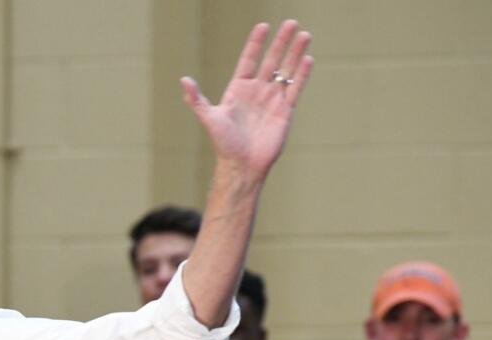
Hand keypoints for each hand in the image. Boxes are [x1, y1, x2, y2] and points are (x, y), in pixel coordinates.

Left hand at [181, 20, 313, 177]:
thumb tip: (183, 79)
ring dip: (295, 53)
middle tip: (292, 23)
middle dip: (281, 42)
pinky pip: (295, 89)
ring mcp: (272, 100)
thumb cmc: (223, 143)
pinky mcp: (285, 111)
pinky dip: (302, 75)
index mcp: (238, 89)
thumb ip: (196, 99)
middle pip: (272, 60)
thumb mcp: (209, 118)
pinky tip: (307, 59)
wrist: (242, 165)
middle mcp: (257, 91)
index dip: (256, 43)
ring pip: (286, 71)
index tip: (263, 26)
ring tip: (305, 35)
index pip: (249, 60)